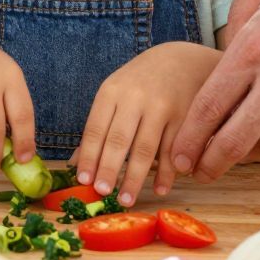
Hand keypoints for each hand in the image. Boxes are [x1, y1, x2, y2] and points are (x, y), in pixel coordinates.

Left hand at [76, 44, 223, 205]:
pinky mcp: (185, 116)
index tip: (83, 181)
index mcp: (112, 92)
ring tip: (126, 199)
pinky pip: (173, 150)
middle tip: (101, 194)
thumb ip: (98, 125)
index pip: (96, 129)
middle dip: (109, 169)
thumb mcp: (115, 94)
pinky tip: (159, 189)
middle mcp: (135, 98)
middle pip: (119, 140)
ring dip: (135, 178)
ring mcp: (162, 107)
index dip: (89, 157)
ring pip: (146, 148)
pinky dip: (166, 172)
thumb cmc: (140, 83)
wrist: (181, 60)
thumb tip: (75, 163)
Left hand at [171, 0, 259, 178]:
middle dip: (211, 163)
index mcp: (254, 46)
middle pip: (233, 141)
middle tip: (202, 172)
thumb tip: (217, 104)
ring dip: (254, 151)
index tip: (179, 158)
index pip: (208, 107)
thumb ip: (243, 57)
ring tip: (246, 147)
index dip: (189, 140)